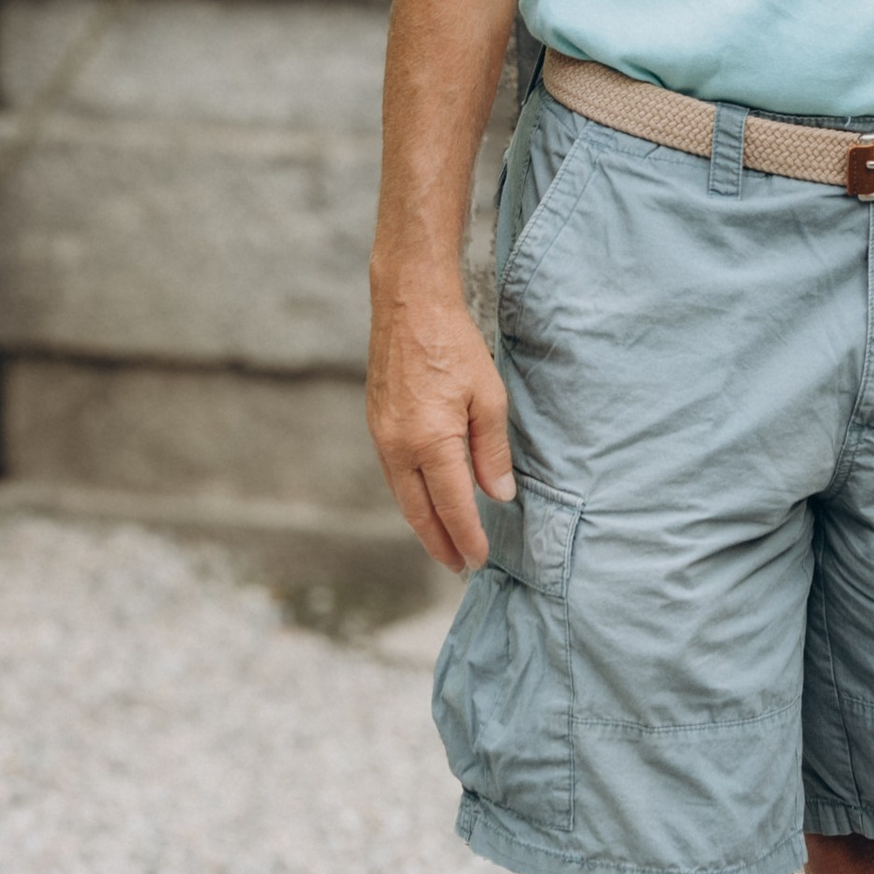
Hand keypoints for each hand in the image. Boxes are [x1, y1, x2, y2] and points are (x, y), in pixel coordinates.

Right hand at [367, 279, 513, 571]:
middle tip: (458, 566)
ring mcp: (382, 437)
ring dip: (423, 524)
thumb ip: (492, 451)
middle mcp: (399, 447)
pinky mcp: (376, 425)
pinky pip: (393, 475)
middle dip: (440, 544)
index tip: (479, 559)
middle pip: (419, 512)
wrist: (408, 306)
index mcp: (431, 442)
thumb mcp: (489, 397)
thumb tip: (497, 495)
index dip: (467, 537)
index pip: (453, 506)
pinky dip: (411, 497)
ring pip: (402, 496)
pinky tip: (426, 501)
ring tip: (445, 543)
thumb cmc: (454, 346)